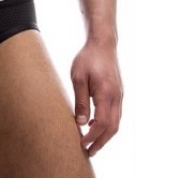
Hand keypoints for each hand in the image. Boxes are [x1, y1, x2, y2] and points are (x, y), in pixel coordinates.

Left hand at [71, 41, 122, 156]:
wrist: (102, 44)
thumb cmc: (88, 58)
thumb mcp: (78, 77)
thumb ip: (80, 100)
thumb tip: (81, 122)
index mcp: (107, 94)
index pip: (103, 123)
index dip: (93, 137)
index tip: (82, 144)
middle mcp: (117, 97)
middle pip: (112, 128)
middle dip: (101, 142)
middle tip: (88, 152)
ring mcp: (119, 95)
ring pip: (116, 122)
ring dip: (104, 135)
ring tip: (91, 142)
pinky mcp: (117, 93)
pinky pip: (115, 114)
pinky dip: (107, 124)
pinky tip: (93, 123)